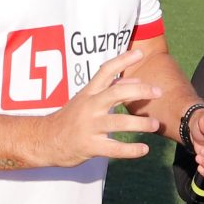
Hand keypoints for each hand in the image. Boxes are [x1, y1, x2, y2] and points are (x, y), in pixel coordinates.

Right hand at [33, 45, 161, 166]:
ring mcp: (89, 126)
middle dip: (140, 91)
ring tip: (155, 125)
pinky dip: (131, 150)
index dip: (123, 60)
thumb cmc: (70, 118)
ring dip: (140, 123)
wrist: (45, 140)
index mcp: (89, 93)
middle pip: (116, 93)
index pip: (106, 71)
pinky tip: (144, 149)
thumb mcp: (86, 100)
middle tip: (158, 91)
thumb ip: (110, 90)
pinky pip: (114, 148)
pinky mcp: (90, 146)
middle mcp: (89, 107)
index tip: (140, 53)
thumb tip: (135, 81)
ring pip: (118, 122)